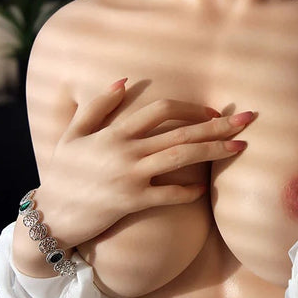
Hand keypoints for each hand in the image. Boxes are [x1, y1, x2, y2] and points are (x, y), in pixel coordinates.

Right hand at [35, 80, 253, 247]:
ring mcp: (130, 177)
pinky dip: (188, 191)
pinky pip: (167, 195)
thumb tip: (125, 80)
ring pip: (181, 158)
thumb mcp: (74, 133)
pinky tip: (204, 188)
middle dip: (217, 126)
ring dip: (213, 151)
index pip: (161, 109)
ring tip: (240, 147)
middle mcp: (127, 151)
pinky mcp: (131, 203)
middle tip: (248, 120)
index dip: (191, 108)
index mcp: (116, 131)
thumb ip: (98, 104)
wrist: (50, 216)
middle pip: (181, 133)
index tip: (213, 112)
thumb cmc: (63, 172)